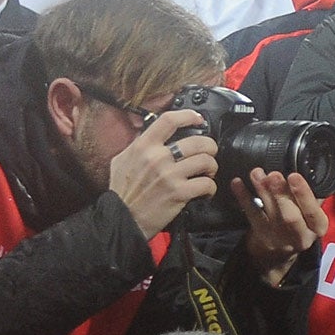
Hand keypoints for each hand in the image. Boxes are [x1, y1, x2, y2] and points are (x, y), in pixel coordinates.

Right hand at [108, 110, 215, 238]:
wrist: (122, 218)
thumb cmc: (123, 191)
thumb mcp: (122, 160)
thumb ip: (138, 145)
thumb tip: (152, 133)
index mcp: (143, 146)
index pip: (169, 120)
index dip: (189, 116)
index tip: (198, 119)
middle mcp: (157, 158)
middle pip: (198, 141)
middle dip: (210, 147)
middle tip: (208, 154)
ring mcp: (169, 175)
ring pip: (206, 161)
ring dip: (212, 167)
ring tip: (206, 173)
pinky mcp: (178, 193)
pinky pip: (206, 184)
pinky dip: (210, 187)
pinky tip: (204, 190)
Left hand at [233, 171, 326, 284]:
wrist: (279, 252)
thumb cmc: (300, 223)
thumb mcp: (311, 214)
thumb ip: (311, 198)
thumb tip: (306, 170)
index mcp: (317, 227)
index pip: (312, 211)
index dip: (303, 194)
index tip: (294, 176)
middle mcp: (300, 235)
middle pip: (291, 216)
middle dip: (281, 194)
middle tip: (273, 175)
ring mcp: (278, 236)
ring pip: (270, 212)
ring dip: (262, 190)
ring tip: (257, 173)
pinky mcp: (260, 234)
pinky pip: (251, 214)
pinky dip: (243, 197)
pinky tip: (238, 183)